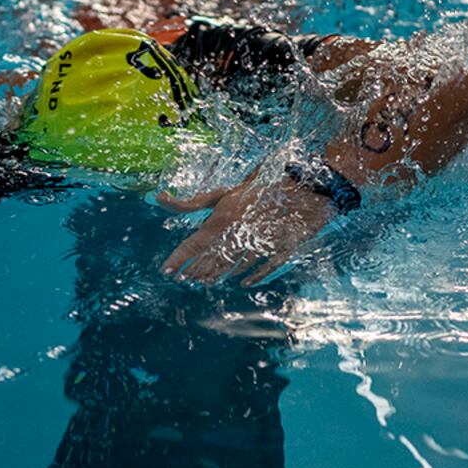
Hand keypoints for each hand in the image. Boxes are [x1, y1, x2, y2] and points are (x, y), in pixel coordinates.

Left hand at [158, 173, 336, 284]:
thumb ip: (194, 201)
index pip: (194, 243)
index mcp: (224, 217)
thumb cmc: (261, 185)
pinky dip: (251, 276)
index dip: (179, 258)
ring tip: (206, 282)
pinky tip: (242, 282)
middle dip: (197, 270)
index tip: (166, 270)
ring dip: (218, 274)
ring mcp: (261, 243)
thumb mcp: (225, 191)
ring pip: (234, 266)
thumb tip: (160, 199)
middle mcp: (239, 233)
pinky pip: (263, 268)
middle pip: (212, 259)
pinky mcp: (281, 249)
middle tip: (186, 279)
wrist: (307, 184)